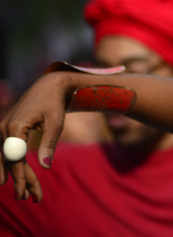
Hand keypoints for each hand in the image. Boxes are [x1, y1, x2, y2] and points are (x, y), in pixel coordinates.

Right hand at [0, 72, 67, 201]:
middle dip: (19, 180)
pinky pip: (6, 152)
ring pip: (6, 158)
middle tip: (28, 198)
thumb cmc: (54, 104)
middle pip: (9, 161)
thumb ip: (49, 143)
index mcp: (14, 128)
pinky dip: (12, 165)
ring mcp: (2, 130)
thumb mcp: (56, 122)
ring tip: (24, 193)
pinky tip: (11, 178)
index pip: (15, 159)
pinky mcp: (6, 130)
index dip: (20, 177)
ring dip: (15, 176)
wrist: (48, 86)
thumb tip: (45, 166)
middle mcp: (3, 129)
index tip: (26, 193)